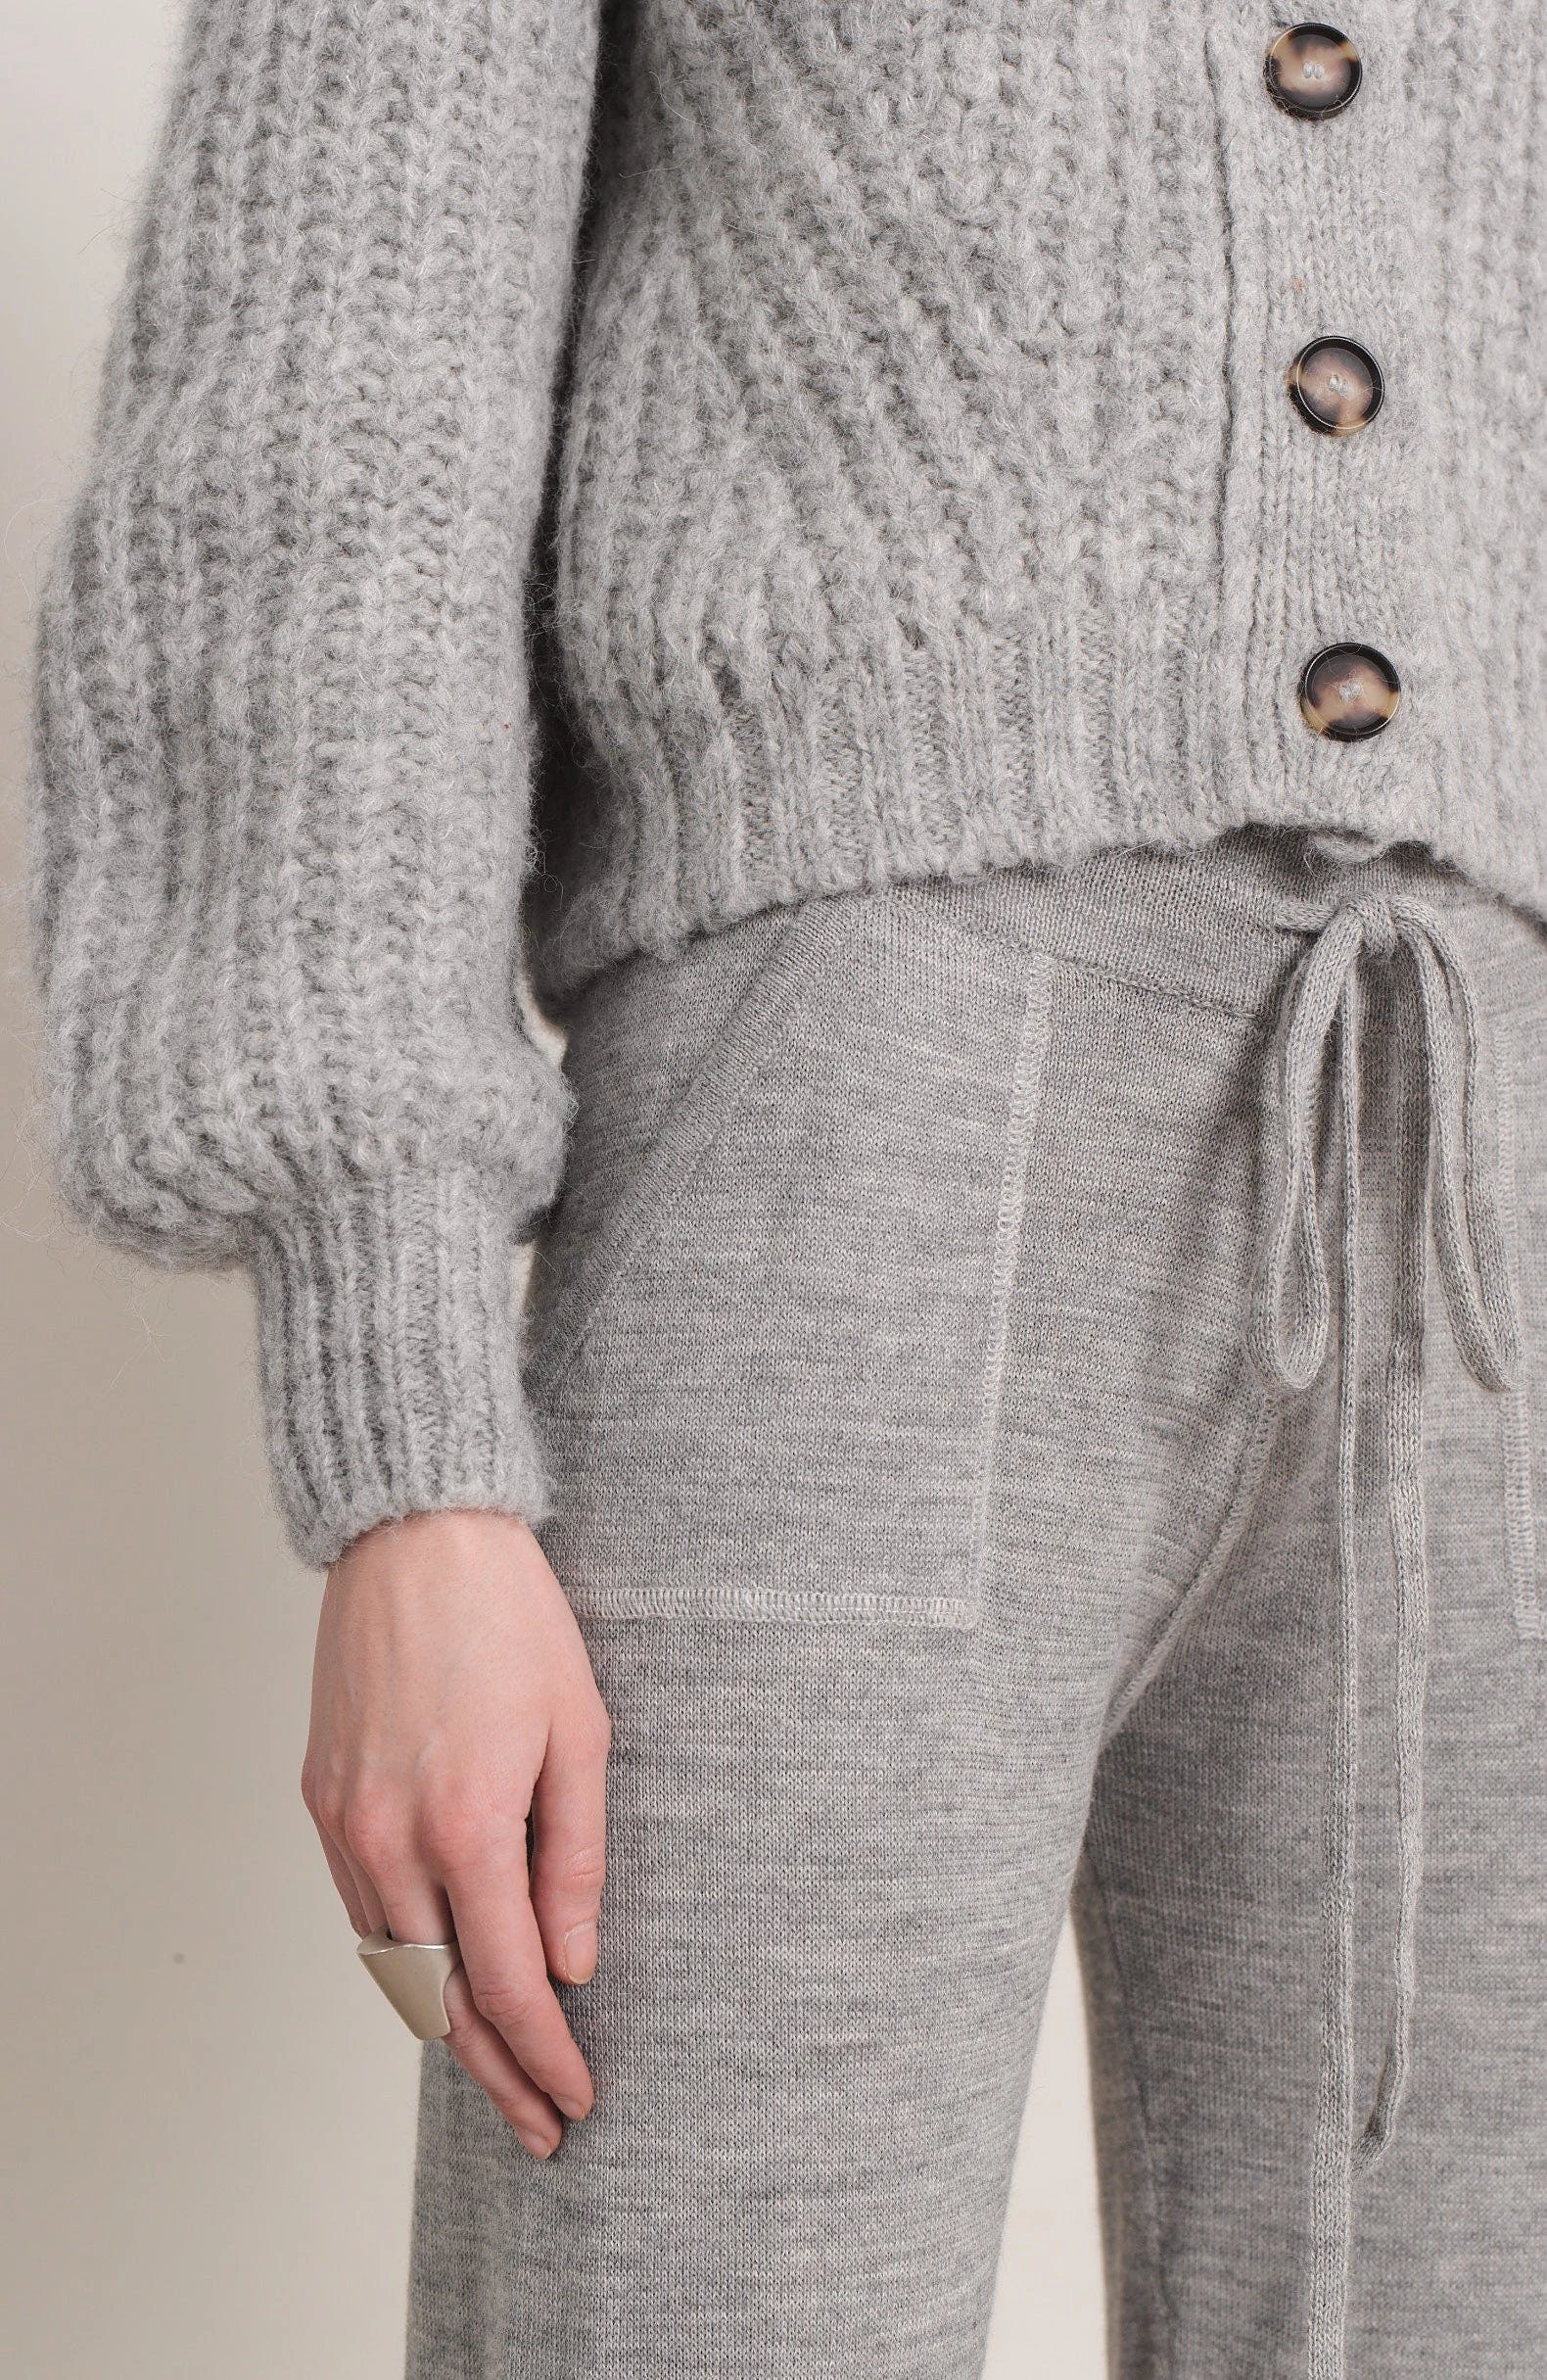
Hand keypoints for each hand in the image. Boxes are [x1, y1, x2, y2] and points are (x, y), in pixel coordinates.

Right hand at [302, 1509, 610, 2157]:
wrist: (415, 1535)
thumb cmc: (512, 1619)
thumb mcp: (579, 1732)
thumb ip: (574, 1857)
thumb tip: (570, 1961)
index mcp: (466, 1824)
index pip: (505, 1984)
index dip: (545, 2054)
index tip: (576, 2100)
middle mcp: (390, 1838)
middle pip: (440, 2000)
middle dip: (496, 2073)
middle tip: (541, 2125)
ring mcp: (344, 1821)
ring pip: (392, 1963)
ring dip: (445, 2025)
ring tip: (501, 2066)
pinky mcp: (320, 1797)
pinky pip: (362, 1908)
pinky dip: (403, 1957)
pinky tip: (441, 1975)